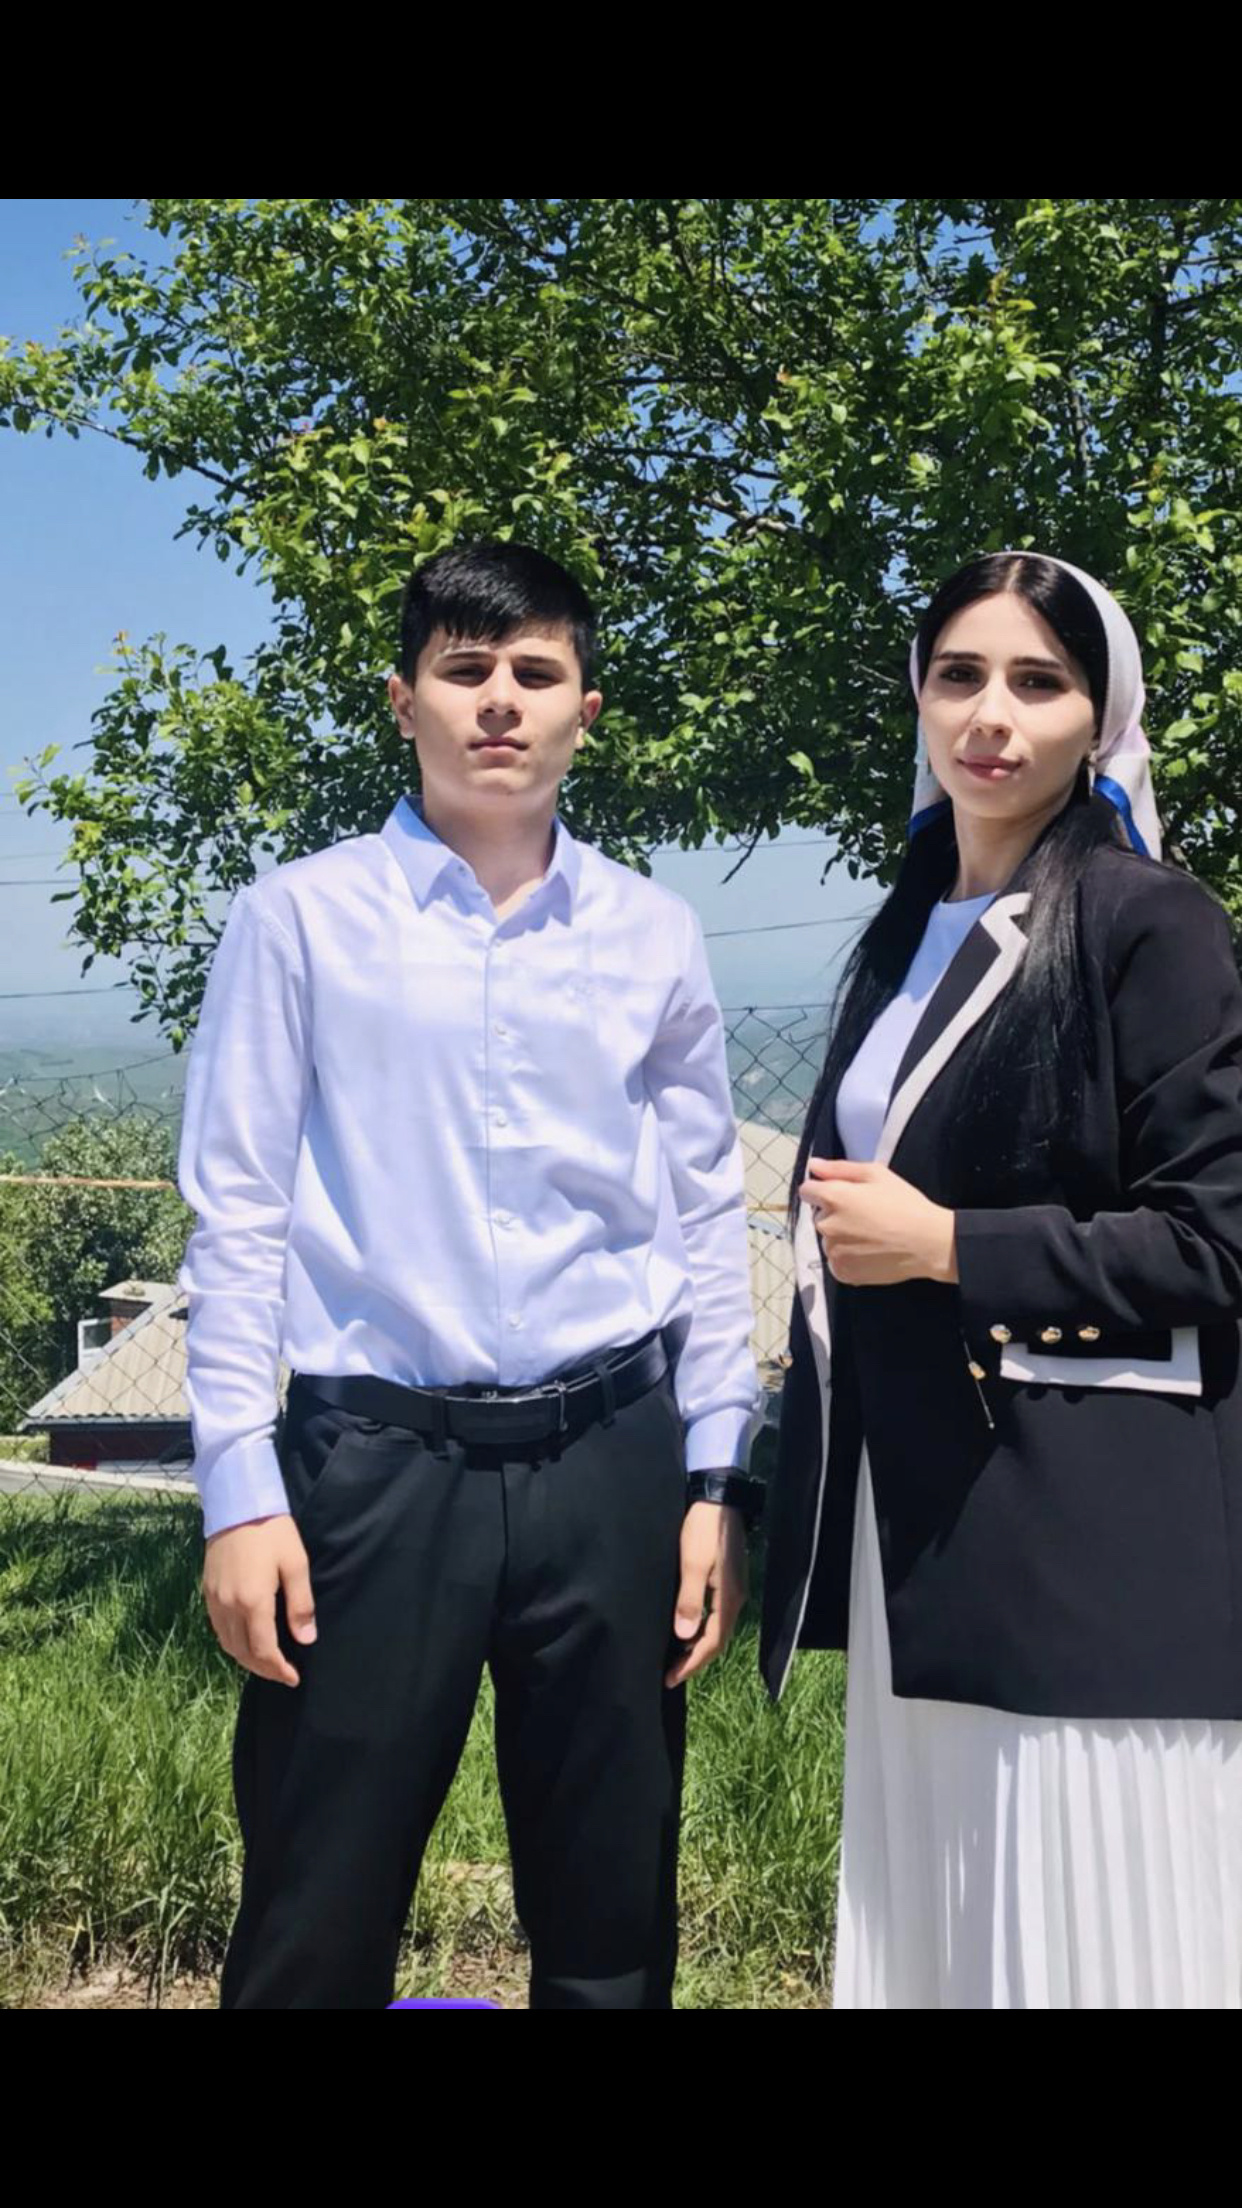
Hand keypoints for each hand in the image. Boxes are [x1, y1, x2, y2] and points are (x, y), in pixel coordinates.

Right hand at [202, 1514, 317, 1686]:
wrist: (237, 1504)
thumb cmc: (272, 1532)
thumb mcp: (296, 1564)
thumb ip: (300, 1605)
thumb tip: (305, 1640)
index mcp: (253, 1602)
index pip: (263, 1651)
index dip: (278, 1670)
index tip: (294, 1678)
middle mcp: (229, 1606)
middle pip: (242, 1653)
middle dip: (263, 1670)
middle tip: (282, 1675)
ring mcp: (214, 1599)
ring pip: (227, 1643)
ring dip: (246, 1659)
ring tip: (266, 1663)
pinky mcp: (207, 1590)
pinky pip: (218, 1628)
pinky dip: (232, 1643)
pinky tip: (245, 1640)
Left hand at [665, 1502, 748, 1687]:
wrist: (718, 1499)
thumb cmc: (703, 1530)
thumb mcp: (691, 1565)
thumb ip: (689, 1601)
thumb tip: (684, 1636)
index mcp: (728, 1599)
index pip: (711, 1643)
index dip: (691, 1664)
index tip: (670, 1678)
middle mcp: (735, 1599)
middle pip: (718, 1640)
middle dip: (695, 1660)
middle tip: (671, 1674)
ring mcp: (734, 1589)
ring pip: (718, 1628)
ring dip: (699, 1646)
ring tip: (678, 1658)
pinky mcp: (728, 1580)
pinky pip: (718, 1615)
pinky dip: (703, 1628)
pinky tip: (689, 1628)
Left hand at [799, 1157, 957, 1286]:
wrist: (928, 1243)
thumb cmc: (906, 1205)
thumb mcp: (876, 1175)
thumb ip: (839, 1169)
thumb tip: (814, 1166)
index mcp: (833, 1198)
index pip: (808, 1191)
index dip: (825, 1190)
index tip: (846, 1196)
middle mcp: (827, 1226)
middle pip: (820, 1216)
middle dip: (836, 1214)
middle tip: (867, 1216)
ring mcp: (833, 1251)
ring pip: (829, 1240)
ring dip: (842, 1237)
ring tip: (872, 1235)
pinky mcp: (842, 1272)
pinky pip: (836, 1261)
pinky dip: (848, 1258)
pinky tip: (870, 1251)